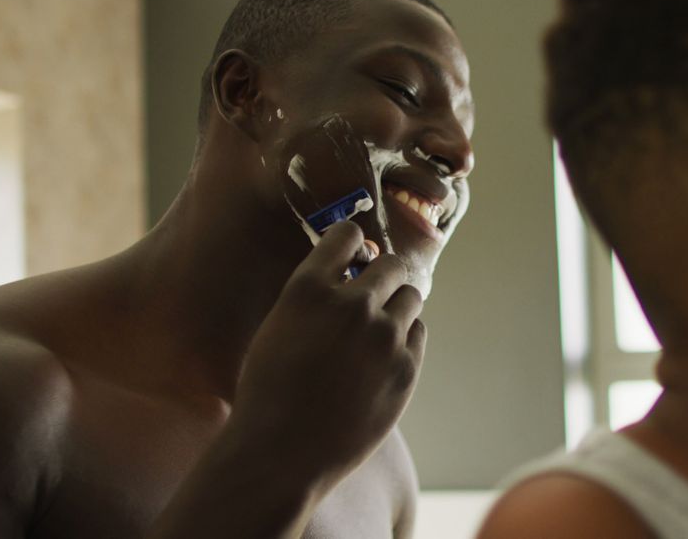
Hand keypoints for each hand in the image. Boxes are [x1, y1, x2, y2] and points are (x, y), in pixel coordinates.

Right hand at [228, 221, 424, 480]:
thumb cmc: (270, 392)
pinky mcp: (406, 367)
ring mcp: (384, 336)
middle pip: (390, 265)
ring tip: (377, 330)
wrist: (282, 452)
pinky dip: (404, 339)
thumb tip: (349, 276)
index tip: (355, 255)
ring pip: (411, 296)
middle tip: (373, 294)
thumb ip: (315, 298)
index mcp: (310, 289)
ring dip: (397, 306)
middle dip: (382, 276)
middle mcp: (352, 305)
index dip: (352, 243)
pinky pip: (418, 333)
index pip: (347, 235)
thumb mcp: (279, 328)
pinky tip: (382, 358)